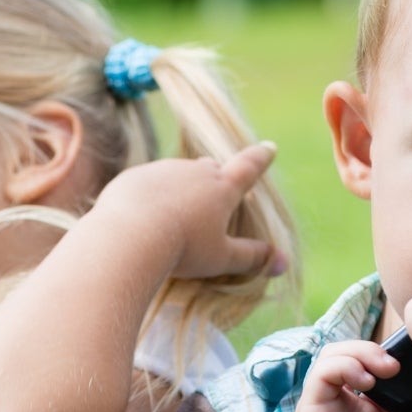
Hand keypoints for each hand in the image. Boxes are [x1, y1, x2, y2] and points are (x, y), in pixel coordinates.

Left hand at [91, 142, 287, 280]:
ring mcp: (162, 170)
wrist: (128, 236)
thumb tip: (283, 264)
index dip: (260, 158)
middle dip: (215, 178)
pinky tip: (141, 219)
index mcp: (222, 187)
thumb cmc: (183, 249)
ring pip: (177, 174)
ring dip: (180, 188)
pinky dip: (150, 196)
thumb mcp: (221, 258)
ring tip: (171, 218)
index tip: (269, 147)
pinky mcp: (134, 177)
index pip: (248, 167)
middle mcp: (194, 171)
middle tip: (213, 198)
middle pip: (211, 168)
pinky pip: (147, 183)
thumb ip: (252, 258)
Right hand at [276, 341, 411, 411]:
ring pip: (336, 353)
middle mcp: (344, 401)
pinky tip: (368, 381)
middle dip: (381, 350)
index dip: (398, 359)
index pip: (376, 368)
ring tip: (389, 368)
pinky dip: (346, 366)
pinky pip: (323, 371)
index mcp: (364, 411)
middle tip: (407, 364)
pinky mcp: (312, 407)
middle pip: (355, 353)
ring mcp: (326, 403)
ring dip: (363, 352)